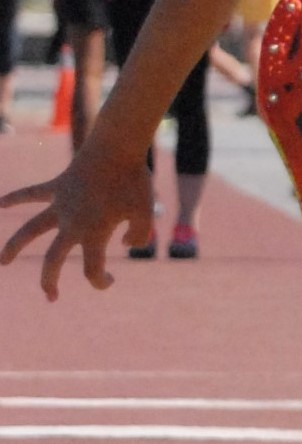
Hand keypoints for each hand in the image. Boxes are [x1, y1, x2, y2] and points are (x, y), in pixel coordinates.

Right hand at [0, 149, 153, 301]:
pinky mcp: (57, 186)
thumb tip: (123, 244)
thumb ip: (141, 235)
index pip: (91, 270)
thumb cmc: (134, 180)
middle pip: (53, 259)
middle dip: (49, 281)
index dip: (100, 282)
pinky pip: (32, 194)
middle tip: (52, 297)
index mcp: (93, 233)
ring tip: (3, 262)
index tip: (110, 279)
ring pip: (30, 229)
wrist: (117, 146)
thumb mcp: (147, 212)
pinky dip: (15, 198)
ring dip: (15, 246)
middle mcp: (71, 222)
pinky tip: (1, 204)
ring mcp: (61, 204)